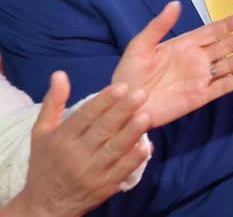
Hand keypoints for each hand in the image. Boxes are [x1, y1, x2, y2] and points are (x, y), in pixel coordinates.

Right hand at [9, 72, 151, 216]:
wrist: (45, 204)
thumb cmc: (45, 162)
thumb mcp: (41, 132)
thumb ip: (54, 103)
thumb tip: (60, 74)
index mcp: (61, 139)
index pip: (85, 116)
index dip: (104, 101)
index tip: (121, 86)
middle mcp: (76, 155)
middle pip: (102, 130)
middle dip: (123, 111)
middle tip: (141, 93)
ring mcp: (91, 172)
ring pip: (114, 149)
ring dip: (132, 132)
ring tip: (146, 115)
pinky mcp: (104, 186)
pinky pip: (122, 170)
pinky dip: (134, 158)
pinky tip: (146, 145)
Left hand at [109, 1, 232, 127]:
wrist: (123, 104)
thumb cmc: (129, 73)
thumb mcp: (140, 45)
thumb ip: (159, 26)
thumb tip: (176, 3)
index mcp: (185, 44)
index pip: (212, 31)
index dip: (228, 25)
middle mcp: (197, 59)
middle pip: (226, 46)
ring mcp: (201, 78)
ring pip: (229, 65)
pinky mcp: (200, 96)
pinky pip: (223, 86)